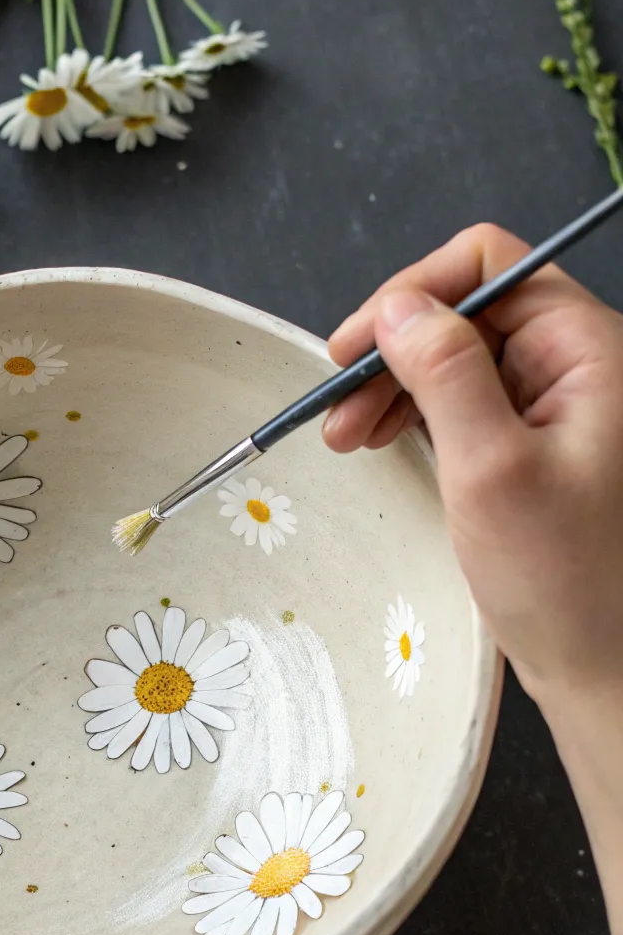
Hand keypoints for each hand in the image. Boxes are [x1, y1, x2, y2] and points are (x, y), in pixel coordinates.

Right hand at [322, 221, 622, 709]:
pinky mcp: (535, 440)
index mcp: (589, 352)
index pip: (490, 267)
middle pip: (468, 310)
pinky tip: (380, 441)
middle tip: (338, 406)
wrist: (604, 667)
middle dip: (394, 349)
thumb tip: (397, 308)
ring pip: (459, 356)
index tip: (354, 347)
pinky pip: (467, 399)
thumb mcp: (491, 470)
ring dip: (395, 384)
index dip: (413, 294)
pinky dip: (417, 414)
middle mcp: (578, 366)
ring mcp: (557, 403)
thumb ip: (447, 374)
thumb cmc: (568, 584)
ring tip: (347, 435)